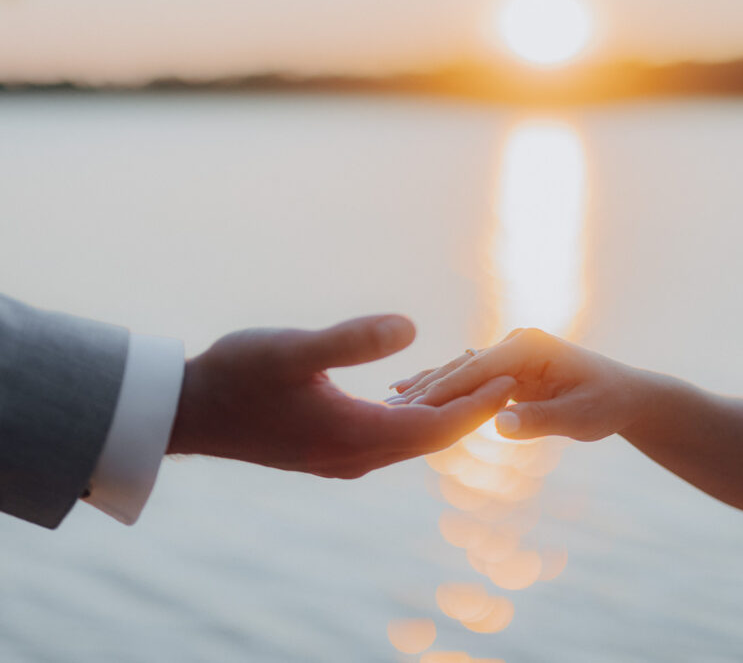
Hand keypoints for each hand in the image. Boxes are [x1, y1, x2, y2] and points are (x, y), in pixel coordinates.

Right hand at [167, 315, 515, 477]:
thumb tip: (411, 327)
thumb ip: (351, 340)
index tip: (512, 380)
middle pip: (432, 436)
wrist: (189, 412)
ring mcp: (343, 455)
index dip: (477, 405)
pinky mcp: (331, 447)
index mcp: (354, 436)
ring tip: (475, 378)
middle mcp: (355, 455)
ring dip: (444, 410)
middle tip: (505, 374)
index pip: (437, 428)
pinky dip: (415, 412)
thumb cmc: (235, 375)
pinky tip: (422, 390)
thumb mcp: (292, 350)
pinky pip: (390, 433)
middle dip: (471, 408)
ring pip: (412, 436)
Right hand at [388, 328, 641, 440]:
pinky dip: (441, 389)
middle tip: (388, 407)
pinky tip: (408, 394)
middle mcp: (515, 343)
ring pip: (460, 372)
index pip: (479, 368)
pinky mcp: (505, 369)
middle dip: (427, 387)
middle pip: (462, 367)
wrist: (623, 396)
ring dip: (427, 387)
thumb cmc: (606, 404)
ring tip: (388, 401)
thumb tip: (501, 425)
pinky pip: (468, 380)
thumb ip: (540, 420)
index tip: (413, 408)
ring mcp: (508, 354)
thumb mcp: (579, 418)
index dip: (445, 388)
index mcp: (531, 346)